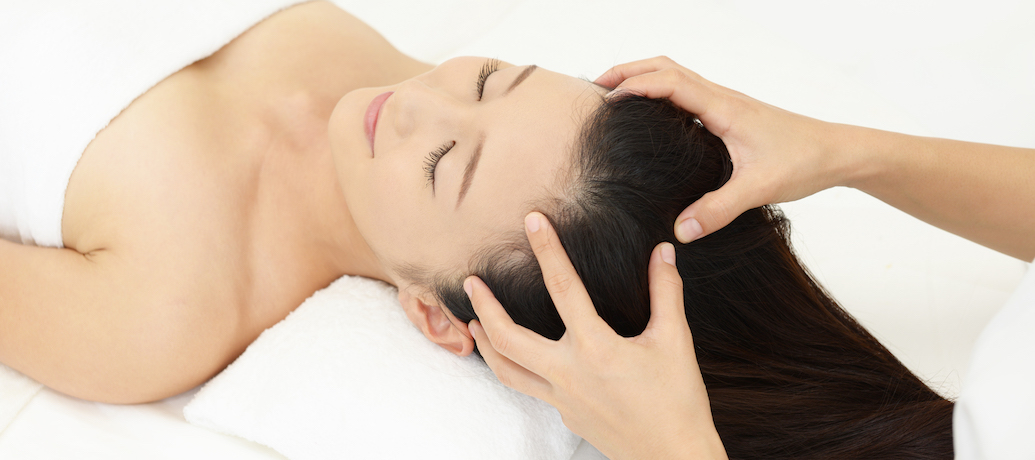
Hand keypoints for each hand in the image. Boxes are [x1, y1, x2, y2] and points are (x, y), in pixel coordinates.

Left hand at [464, 212, 727, 459]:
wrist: (672, 458)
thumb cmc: (678, 402)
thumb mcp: (675, 341)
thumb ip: (666, 292)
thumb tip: (664, 251)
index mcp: (596, 349)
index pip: (565, 289)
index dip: (548, 251)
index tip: (532, 221)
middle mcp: (569, 373)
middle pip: (509, 338)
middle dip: (485, 306)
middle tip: (470, 282)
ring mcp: (562, 398)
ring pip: (507, 369)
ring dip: (487, 342)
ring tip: (474, 321)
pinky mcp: (564, 415)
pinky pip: (528, 387)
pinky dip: (513, 366)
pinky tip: (517, 356)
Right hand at [596, 56, 857, 242]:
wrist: (837, 151)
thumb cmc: (803, 161)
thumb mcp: (759, 189)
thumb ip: (718, 210)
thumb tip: (680, 231)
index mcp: (723, 107)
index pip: (669, 83)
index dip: (634, 86)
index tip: (605, 100)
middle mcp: (721, 98)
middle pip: (665, 67)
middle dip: (628, 70)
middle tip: (595, 86)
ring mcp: (724, 103)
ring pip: (675, 75)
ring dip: (643, 76)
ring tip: (613, 93)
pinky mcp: (728, 113)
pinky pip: (686, 91)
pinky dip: (660, 90)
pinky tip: (650, 114)